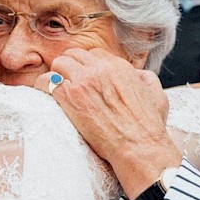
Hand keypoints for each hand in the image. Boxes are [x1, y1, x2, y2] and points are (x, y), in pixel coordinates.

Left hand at [37, 48, 181, 199]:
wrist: (138, 146)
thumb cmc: (148, 126)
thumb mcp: (157, 95)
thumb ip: (146, 79)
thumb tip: (138, 74)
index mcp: (119, 66)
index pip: (94, 54)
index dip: (88, 65)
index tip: (84, 77)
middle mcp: (100, 69)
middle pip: (74, 55)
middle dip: (70, 67)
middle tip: (68, 82)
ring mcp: (83, 81)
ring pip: (59, 63)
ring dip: (56, 75)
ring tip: (57, 89)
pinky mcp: (70, 97)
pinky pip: (47, 82)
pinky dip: (43, 86)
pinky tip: (44, 96)